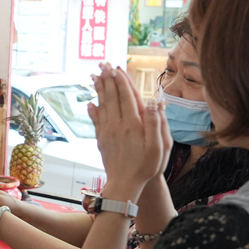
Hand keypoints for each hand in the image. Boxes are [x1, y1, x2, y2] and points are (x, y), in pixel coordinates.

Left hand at [88, 63, 169, 197]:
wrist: (125, 184)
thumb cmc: (146, 167)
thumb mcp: (159, 146)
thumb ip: (156, 123)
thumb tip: (155, 102)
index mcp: (133, 124)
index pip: (127, 97)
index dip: (121, 81)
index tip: (117, 67)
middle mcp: (117, 125)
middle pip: (112, 97)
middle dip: (108, 79)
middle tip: (102, 64)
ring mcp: (107, 132)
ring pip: (102, 106)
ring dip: (99, 90)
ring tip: (95, 76)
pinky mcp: (102, 140)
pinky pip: (96, 121)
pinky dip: (93, 110)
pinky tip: (90, 103)